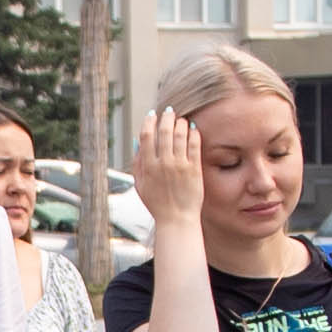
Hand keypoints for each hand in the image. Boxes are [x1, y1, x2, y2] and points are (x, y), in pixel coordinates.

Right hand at [130, 108, 206, 233]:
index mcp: (148, 166)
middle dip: (167, 117)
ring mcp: (180, 166)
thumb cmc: (157, 204)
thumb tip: (137, 142)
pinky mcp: (194, 169)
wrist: (177, 219)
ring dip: (180, 123)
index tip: (153, 115)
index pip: (147, 135)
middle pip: (164, 131)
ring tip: (181, 120)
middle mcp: (163, 164)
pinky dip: (193, 134)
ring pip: (180, 135)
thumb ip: (137, 164)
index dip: (149, 121)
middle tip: (169, 112)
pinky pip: (194, 145)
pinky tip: (192, 130)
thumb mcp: (140, 185)